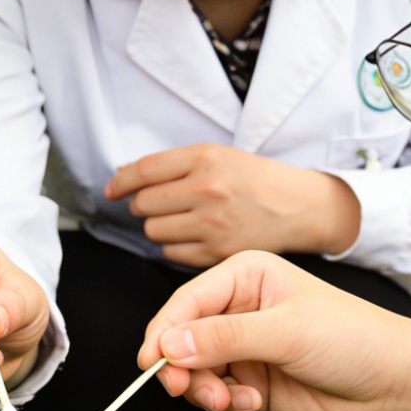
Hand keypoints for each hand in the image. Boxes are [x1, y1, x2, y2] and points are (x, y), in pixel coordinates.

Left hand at [105, 143, 362, 265]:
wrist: (298, 206)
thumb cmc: (256, 179)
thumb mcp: (217, 156)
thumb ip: (170, 165)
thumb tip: (123, 175)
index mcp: (206, 158)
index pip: (144, 171)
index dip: (121, 182)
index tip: (113, 189)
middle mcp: (208, 190)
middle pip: (144, 205)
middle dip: (145, 206)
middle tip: (162, 204)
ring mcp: (213, 224)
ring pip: (154, 232)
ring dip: (159, 228)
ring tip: (183, 220)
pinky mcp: (217, 252)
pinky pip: (171, 254)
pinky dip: (175, 247)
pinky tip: (193, 237)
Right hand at [141, 251, 410, 410]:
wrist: (394, 382)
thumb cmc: (352, 338)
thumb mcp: (286, 332)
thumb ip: (225, 338)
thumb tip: (170, 347)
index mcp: (244, 276)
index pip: (185, 302)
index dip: (163, 333)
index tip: (151, 365)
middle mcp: (238, 309)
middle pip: (182, 340)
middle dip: (183, 369)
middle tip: (189, 391)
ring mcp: (244, 348)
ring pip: (195, 373)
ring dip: (205, 392)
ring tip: (232, 401)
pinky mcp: (251, 382)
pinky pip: (216, 396)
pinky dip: (226, 405)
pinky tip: (253, 403)